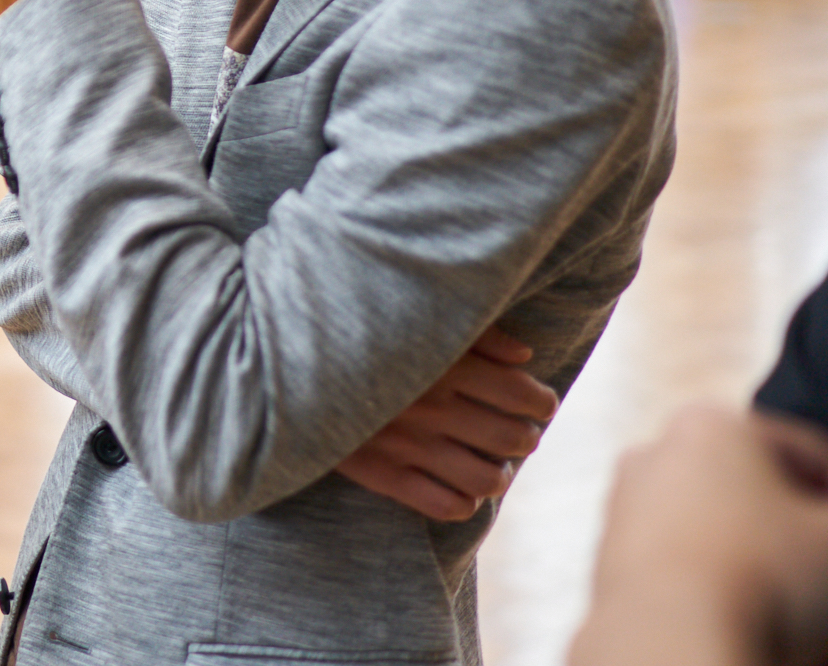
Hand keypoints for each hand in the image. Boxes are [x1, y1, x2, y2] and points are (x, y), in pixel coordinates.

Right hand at [336, 326, 557, 520]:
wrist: (286, 368)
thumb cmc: (361, 337)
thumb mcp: (416, 320)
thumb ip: (475, 332)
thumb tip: (524, 354)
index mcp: (445, 365)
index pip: (521, 393)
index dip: (541, 402)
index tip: (539, 403)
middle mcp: (433, 408)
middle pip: (512, 438)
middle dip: (526, 437)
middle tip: (517, 433)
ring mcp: (410, 445)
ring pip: (487, 479)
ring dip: (499, 474)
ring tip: (492, 465)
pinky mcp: (384, 474)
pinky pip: (448, 506)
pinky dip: (465, 502)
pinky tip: (458, 486)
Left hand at [570, 405, 827, 665]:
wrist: (672, 640)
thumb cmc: (758, 578)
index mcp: (712, 425)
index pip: (811, 453)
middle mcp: (657, 457)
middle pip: (762, 498)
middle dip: (811, 542)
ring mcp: (629, 508)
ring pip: (729, 537)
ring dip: (777, 571)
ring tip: (813, 611)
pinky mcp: (615, 561)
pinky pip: (693, 570)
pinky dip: (733, 591)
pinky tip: (766, 625)